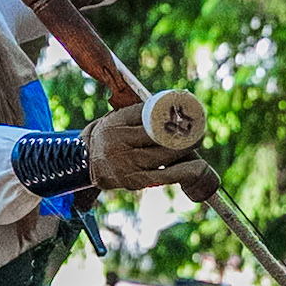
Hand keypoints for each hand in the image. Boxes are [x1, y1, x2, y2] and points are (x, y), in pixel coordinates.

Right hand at [84, 103, 218, 201]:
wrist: (86, 164)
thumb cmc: (109, 137)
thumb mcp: (116, 119)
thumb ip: (138, 113)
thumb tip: (172, 103)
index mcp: (116, 125)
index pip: (146, 115)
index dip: (169, 113)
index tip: (185, 110)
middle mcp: (119, 145)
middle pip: (158, 135)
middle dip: (182, 130)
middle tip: (199, 125)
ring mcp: (127, 165)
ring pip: (163, 155)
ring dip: (186, 148)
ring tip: (199, 140)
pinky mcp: (134, 181)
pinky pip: (164, 176)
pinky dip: (183, 171)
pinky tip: (198, 167)